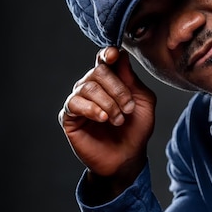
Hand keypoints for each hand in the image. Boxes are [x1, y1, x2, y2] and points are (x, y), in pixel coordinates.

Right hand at [58, 47, 155, 193]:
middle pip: (99, 71)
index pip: (105, 59)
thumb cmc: (136, 129)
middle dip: (117, 89)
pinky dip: (92, 109)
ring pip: (88, 87)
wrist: (127, 157)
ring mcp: (79, 100)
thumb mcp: (143, 102)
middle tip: (128, 109)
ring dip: (108, 103)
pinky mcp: (69, 116)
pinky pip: (75, 103)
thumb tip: (120, 56)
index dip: (108, 54)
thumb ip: (132, 80)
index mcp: (111, 79)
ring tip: (118, 119)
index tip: (113, 56)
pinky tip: (103, 119)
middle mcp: (92, 86)